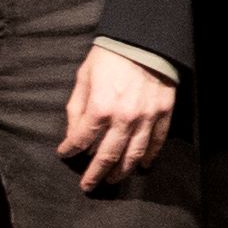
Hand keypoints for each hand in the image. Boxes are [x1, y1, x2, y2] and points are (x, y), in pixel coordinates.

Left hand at [58, 48, 176, 191]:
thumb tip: (73, 134)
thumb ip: (76, 108)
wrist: (144, 40)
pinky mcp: (163, 113)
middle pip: (107, 156)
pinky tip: (143, 165)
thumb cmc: (109, 57)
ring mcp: (146, 118)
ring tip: (112, 180)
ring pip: (133, 154)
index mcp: (100, 109)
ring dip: (121, 171)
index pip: (81, 140)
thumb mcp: (83, 78)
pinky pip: (156, 141)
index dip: (70, 150)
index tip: (64, 154)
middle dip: (95, 174)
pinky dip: (149, 156)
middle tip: (88, 186)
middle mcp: (123, 119)